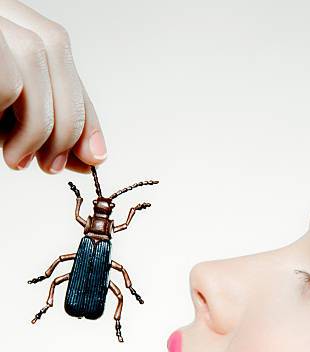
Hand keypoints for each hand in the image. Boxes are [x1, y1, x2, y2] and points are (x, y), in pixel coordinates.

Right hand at [0, 0, 106, 172]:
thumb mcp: (5, 115)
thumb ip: (42, 123)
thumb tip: (87, 156)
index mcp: (8, 22)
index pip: (59, 54)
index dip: (83, 106)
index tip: (95, 155)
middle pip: (55, 46)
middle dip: (68, 118)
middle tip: (54, 165)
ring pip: (35, 59)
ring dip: (38, 126)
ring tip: (19, 159)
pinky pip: (9, 81)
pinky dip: (12, 121)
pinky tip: (1, 143)